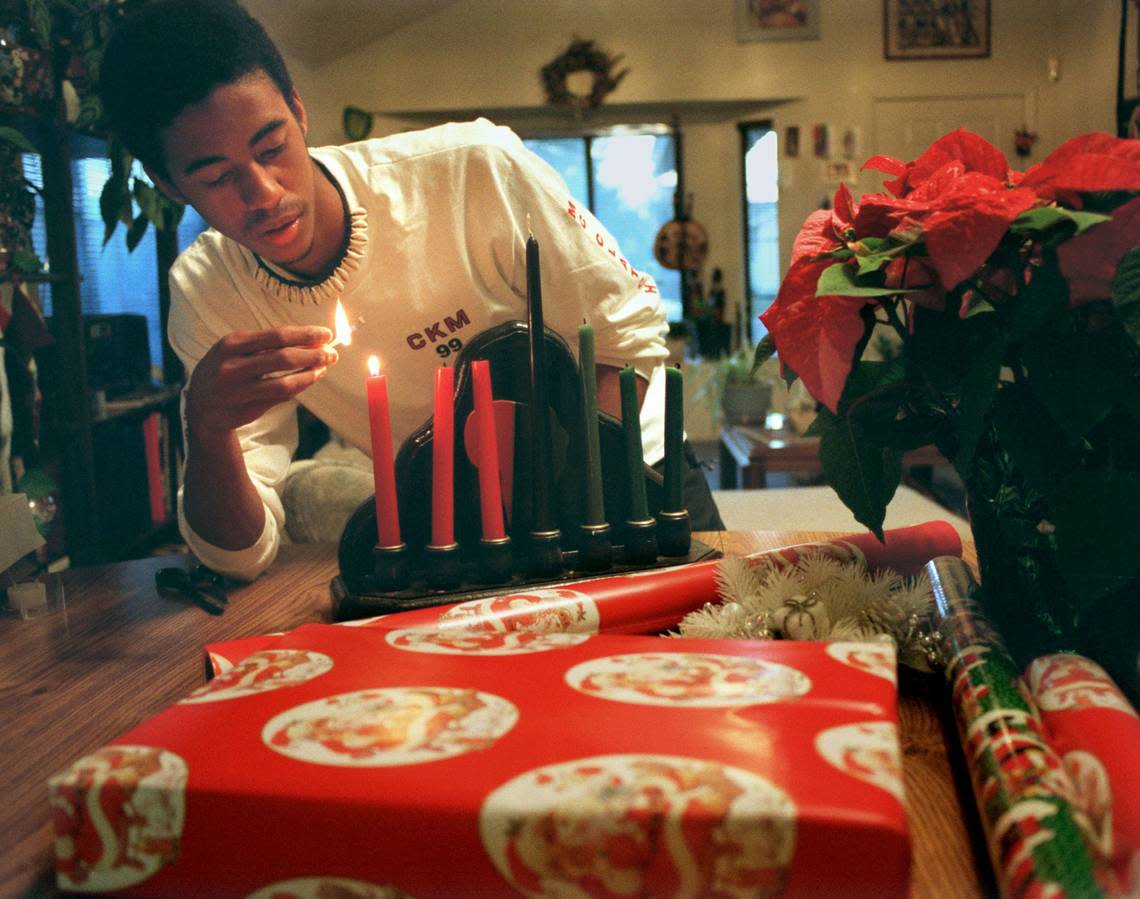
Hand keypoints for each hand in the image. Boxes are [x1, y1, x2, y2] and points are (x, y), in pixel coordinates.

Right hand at [185, 326, 336, 439]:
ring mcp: (237, 392)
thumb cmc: (227, 370)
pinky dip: (298, 389)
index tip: (327, 334)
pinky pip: (279, 399)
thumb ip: (268, 345)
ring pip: (284, 384)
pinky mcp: (245, 411)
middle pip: (283, 358)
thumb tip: (313, 339)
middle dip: (313, 355)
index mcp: (231, 344)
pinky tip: (308, 380)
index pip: (276, 335)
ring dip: (309, 375)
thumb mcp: (236, 350)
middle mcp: (231, 367)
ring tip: (323, 369)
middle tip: (332, 354)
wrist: (201, 406)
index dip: (305, 334)